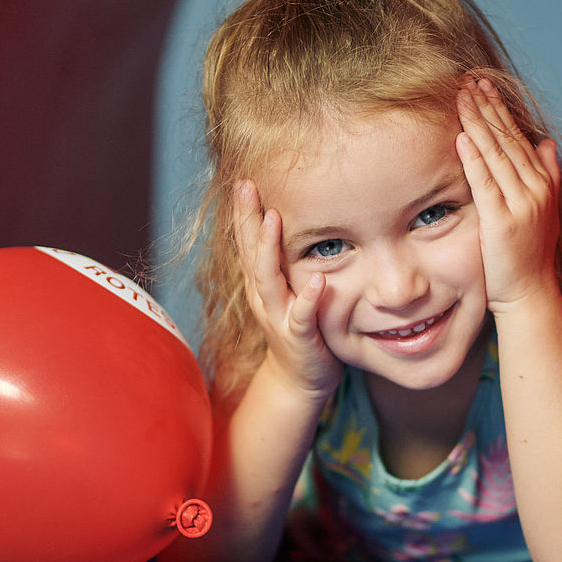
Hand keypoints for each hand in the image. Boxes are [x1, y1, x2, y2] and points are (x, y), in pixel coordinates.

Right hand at [233, 179, 340, 399]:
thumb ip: (283, 262)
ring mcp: (278, 317)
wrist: (300, 380)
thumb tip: (284, 222)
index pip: (248, 242)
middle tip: (245, 185)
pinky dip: (308, 299)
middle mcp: (263, 297)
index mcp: (261, 284)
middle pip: (250, 253)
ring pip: (268, 280)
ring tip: (274, 219)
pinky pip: (301, 317)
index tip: (243, 180)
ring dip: (269, 249)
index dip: (243, 212)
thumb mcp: (287, 290)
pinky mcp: (298, 338)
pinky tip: (318, 281)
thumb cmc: (298, 328)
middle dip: (247, 219)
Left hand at [456, 78, 561, 313]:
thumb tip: (546, 143)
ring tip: (462, 98)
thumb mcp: (543, 210)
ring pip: (497, 155)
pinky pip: (486, 183)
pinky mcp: (503, 221)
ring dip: (478, 123)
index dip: (500, 110)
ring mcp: (522, 205)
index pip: (518, 137)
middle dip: (487, 108)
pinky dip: (474, 159)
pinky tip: (461, 138)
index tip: (483, 87)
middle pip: (508, 139)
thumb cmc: (530, 254)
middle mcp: (536, 189)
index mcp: (543, 183)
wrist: (530, 293)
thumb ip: (547, 175)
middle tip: (468, 81)